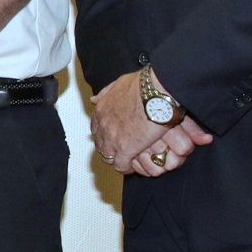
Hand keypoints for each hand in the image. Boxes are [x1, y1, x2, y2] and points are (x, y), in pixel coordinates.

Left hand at [90, 71, 212, 176]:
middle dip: (108, 148)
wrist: (156, 92)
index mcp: (102, 110)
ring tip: (126, 160)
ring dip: (116, 159)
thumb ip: (106, 93)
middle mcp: (104, 126)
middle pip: (100, 143)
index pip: (97, 128)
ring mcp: (113, 139)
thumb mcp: (119, 84)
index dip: (104, 133)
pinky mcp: (126, 150)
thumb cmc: (143, 85)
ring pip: (108, 156)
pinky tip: (132, 167)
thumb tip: (95, 100)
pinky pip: (121, 165)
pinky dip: (126, 168)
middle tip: (118, 150)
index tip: (112, 136)